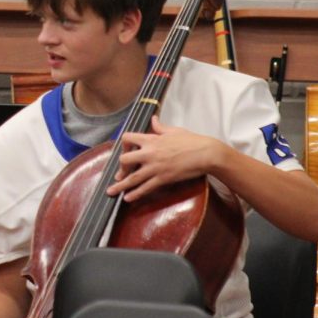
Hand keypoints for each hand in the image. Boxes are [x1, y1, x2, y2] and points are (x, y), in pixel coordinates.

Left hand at [107, 116, 221, 201]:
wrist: (206, 153)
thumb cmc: (192, 140)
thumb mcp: (173, 130)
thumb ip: (160, 126)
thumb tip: (153, 119)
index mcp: (151, 139)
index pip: (127, 138)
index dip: (123, 144)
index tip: (125, 151)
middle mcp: (149, 153)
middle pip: (125, 160)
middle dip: (120, 168)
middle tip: (120, 175)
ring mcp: (155, 167)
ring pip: (132, 178)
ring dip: (120, 186)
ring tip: (111, 192)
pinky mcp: (163, 179)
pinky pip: (146, 188)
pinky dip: (136, 194)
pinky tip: (128, 198)